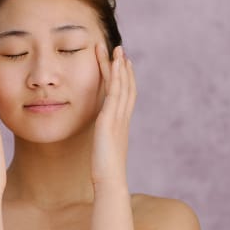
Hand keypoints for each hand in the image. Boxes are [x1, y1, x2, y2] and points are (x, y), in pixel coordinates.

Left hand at [91, 45, 136, 189]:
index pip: (126, 96)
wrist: (109, 180)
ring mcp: (117, 117)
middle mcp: (122, 117)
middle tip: (120, 49)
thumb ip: (105, 139)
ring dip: (118, 66)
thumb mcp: (105, 149)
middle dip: (123, 67)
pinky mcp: (109, 119)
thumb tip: (102, 136)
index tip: (123, 64)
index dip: (126, 79)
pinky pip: (114, 93)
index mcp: (121, 123)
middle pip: (126, 86)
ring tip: (116, 49)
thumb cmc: (106, 170)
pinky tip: (113, 64)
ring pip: (121, 86)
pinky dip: (115, 77)